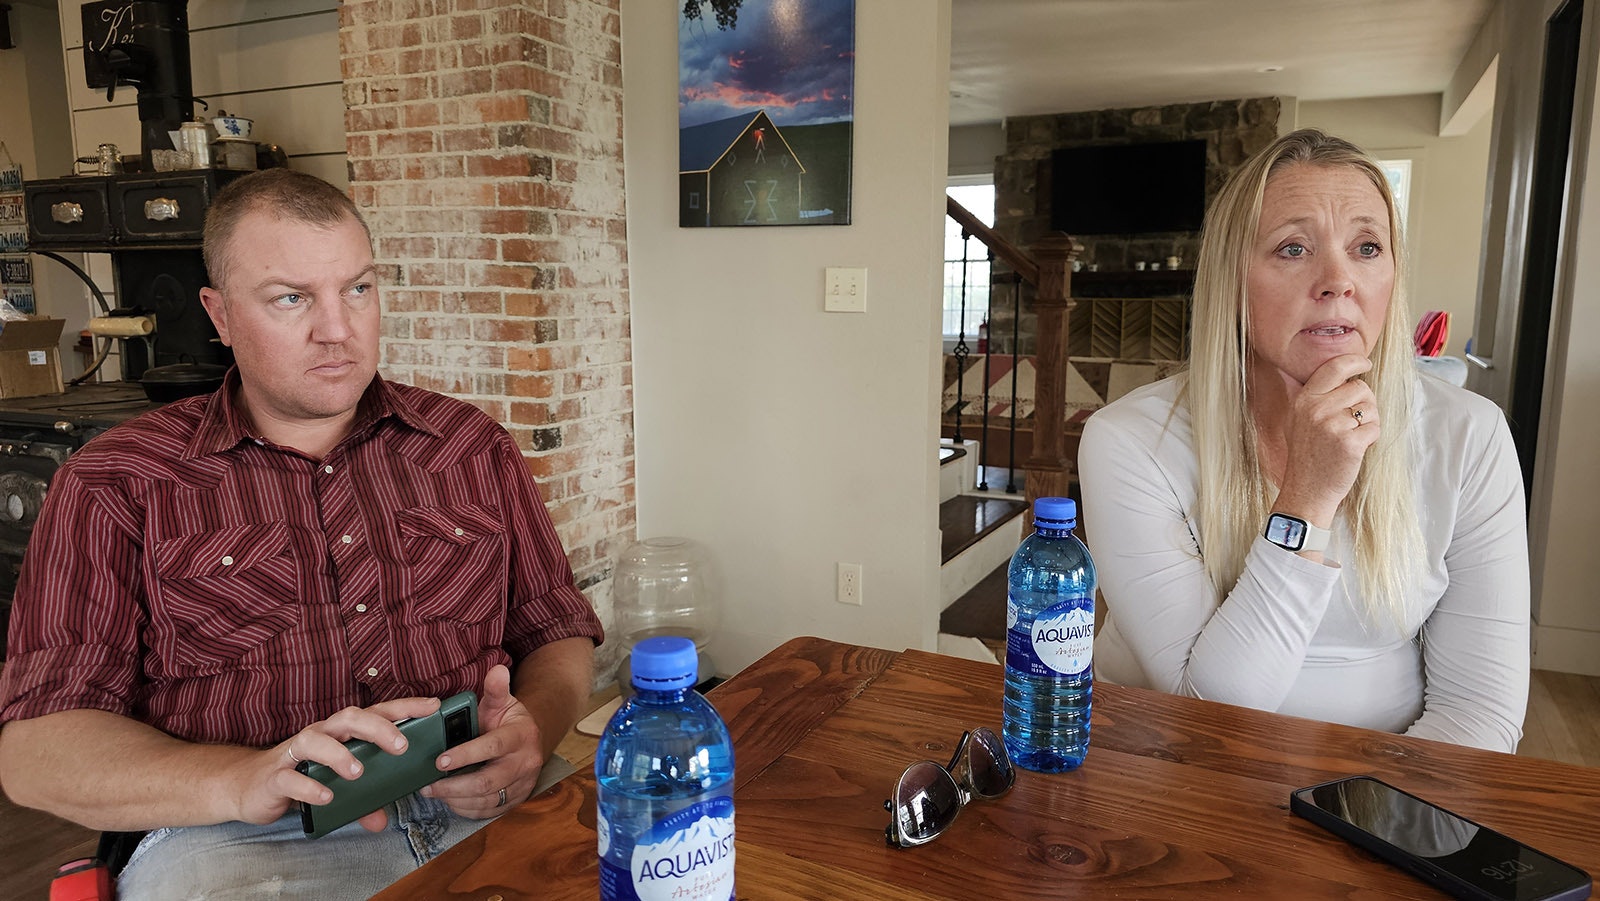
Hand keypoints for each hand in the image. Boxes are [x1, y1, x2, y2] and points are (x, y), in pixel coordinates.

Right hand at [223, 697, 443, 831]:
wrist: (249, 786)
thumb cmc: (301, 777)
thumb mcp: (336, 788)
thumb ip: (361, 802)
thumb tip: (381, 821)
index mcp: (341, 732)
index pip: (377, 711)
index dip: (405, 707)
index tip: (433, 706)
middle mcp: (321, 734)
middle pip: (349, 718)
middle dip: (378, 728)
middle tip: (401, 745)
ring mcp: (295, 752)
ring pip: (316, 739)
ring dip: (339, 754)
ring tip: (358, 772)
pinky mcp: (276, 775)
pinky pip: (291, 777)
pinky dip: (309, 786)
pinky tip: (326, 797)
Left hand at [420, 664, 545, 818]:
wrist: (530, 741)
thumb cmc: (507, 721)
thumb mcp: (503, 703)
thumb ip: (496, 689)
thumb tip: (496, 670)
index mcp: (521, 736)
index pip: (492, 747)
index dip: (465, 755)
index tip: (439, 760)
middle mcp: (526, 763)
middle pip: (487, 782)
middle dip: (454, 786)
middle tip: (428, 785)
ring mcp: (522, 785)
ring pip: (486, 800)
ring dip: (455, 799)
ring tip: (433, 792)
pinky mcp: (515, 800)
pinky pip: (488, 811)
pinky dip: (465, 808)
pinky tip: (449, 800)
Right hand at [1274, 353, 1379, 525]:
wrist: (1306, 491)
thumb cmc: (1308, 456)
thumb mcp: (1300, 420)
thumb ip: (1317, 397)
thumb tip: (1346, 374)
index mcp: (1304, 400)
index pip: (1334, 368)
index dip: (1355, 362)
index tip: (1365, 363)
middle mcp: (1316, 409)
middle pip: (1360, 388)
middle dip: (1364, 403)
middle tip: (1353, 422)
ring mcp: (1332, 426)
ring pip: (1370, 408)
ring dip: (1369, 422)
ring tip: (1351, 437)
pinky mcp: (1350, 443)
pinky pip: (1375, 428)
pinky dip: (1371, 438)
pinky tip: (1355, 449)